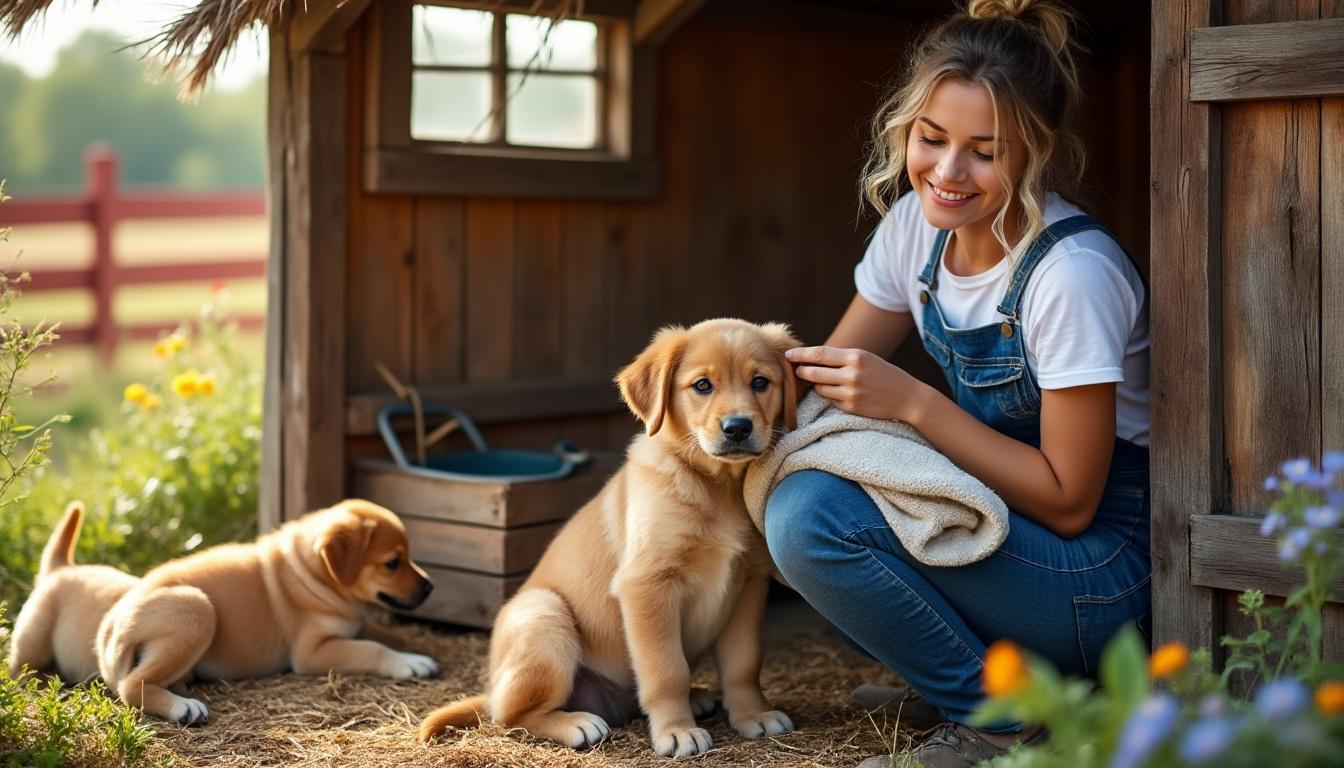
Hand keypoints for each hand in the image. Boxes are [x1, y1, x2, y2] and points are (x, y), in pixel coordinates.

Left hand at [784, 346, 924, 421]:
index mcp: (855, 357)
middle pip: (814, 373)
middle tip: (796, 370)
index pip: (820, 354)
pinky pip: (830, 401)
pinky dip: (828, 396)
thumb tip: (812, 357)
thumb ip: (842, 357)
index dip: (801, 354)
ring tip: (820, 381)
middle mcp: (852, 374)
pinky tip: (836, 393)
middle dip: (802, 371)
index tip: (788, 354)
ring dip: (815, 385)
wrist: (907, 398)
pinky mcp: (851, 408)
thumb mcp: (866, 358)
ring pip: (820, 388)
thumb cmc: (884, 374)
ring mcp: (851, 393)